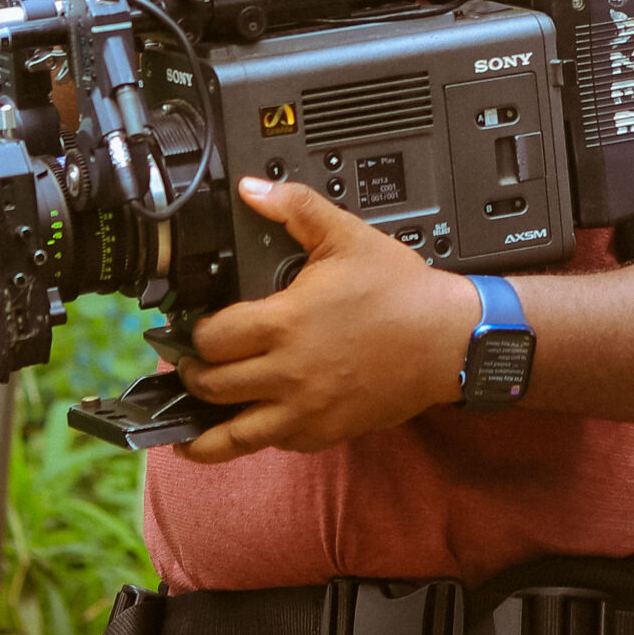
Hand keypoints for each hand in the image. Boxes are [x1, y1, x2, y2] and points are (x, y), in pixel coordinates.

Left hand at [174, 178, 478, 460]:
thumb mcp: (347, 236)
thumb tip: (253, 190)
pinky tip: (250, 423)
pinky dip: (256, 436)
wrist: (446, 339)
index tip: (198, 329)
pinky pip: (273, 444)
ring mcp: (304, 409)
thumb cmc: (401, 293)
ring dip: (203, 430)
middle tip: (195, 364)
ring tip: (187, 427)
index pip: (211, 340)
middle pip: (211, 386)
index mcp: (285, 323)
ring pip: (231, 436)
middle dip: (195, 373)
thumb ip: (296, 208)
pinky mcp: (324, 432)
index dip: (197, 334)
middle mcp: (288, 373)